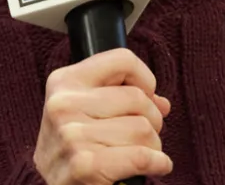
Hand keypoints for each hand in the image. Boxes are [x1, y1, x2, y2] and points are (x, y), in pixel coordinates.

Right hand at [33, 48, 173, 184]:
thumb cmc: (72, 149)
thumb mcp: (83, 111)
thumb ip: (121, 98)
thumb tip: (161, 103)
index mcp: (64, 82)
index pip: (122, 60)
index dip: (145, 79)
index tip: (146, 96)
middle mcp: (64, 104)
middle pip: (138, 98)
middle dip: (151, 119)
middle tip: (141, 135)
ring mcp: (72, 135)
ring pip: (144, 128)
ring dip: (152, 145)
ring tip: (136, 153)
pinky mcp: (85, 164)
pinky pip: (143, 156)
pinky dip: (158, 162)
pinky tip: (153, 165)